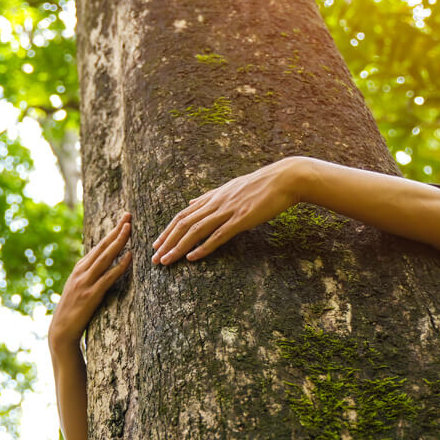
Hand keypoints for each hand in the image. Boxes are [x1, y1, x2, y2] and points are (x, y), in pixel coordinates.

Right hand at [48, 212, 132, 350]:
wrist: (61, 331)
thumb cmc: (73, 313)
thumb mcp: (79, 290)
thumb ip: (90, 278)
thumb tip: (103, 269)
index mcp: (79, 269)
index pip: (98, 246)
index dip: (111, 233)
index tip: (123, 220)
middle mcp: (81, 272)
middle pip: (102, 247)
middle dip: (116, 230)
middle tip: (128, 216)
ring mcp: (85, 283)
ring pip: (105, 257)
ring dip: (118, 242)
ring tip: (129, 228)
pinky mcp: (91, 295)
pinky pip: (108, 277)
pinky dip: (120, 266)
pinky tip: (130, 257)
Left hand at [152, 158, 308, 264]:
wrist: (286, 178)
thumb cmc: (262, 185)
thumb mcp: (231, 187)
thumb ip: (210, 196)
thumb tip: (192, 202)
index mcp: (213, 197)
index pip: (183, 215)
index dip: (168, 230)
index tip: (157, 244)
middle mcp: (216, 203)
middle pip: (184, 224)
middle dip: (166, 242)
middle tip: (154, 259)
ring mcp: (228, 210)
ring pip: (195, 230)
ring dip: (178, 247)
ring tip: (165, 261)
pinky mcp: (241, 219)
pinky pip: (218, 235)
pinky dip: (203, 247)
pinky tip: (192, 258)